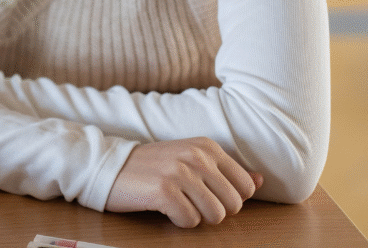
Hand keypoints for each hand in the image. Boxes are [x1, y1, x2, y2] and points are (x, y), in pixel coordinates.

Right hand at [105, 137, 263, 227]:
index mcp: (207, 146)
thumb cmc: (151, 166)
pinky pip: (190, 221)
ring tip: (176, 203)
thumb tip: (260, 180)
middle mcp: (196, 156)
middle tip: (188, 200)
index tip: (204, 193)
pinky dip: (178, 220)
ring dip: (195, 216)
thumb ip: (226, 171)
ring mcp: (180, 172)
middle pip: (233, 204)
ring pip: (215, 216)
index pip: (246, 187)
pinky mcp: (164, 191)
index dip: (227, 198)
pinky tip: (163, 206)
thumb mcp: (190, 159)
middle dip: (213, 211)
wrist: (107, 166)